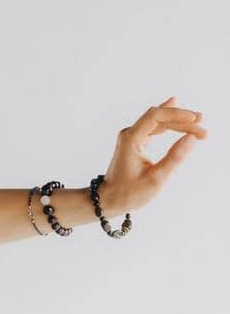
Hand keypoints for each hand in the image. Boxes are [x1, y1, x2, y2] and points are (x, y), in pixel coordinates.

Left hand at [101, 96, 207, 214]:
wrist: (109, 200)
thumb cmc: (130, 192)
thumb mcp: (156, 178)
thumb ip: (175, 157)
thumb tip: (192, 138)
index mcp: (131, 139)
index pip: (155, 116)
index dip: (176, 114)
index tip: (195, 120)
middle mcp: (130, 134)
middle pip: (159, 118)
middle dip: (182, 120)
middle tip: (203, 127)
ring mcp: (132, 137)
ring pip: (158, 122)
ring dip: (178, 123)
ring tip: (199, 124)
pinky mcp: (135, 142)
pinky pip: (154, 128)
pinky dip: (169, 126)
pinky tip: (179, 120)